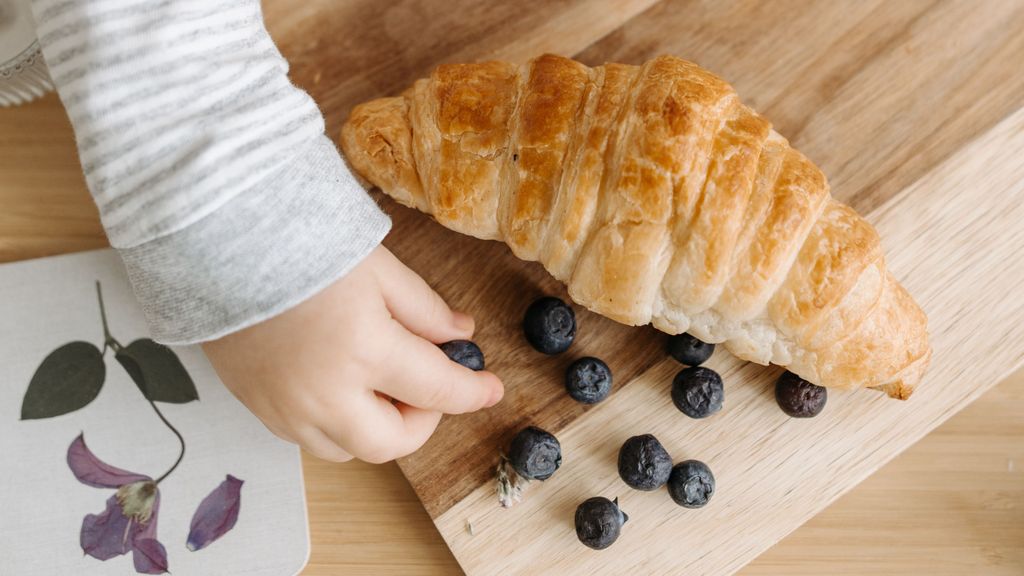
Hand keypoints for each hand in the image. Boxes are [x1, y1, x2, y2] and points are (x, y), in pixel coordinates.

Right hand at [202, 245, 503, 462]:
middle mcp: (324, 393)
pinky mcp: (255, 406)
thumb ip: (424, 309)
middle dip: (421, 422)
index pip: (437, 389)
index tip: (491, 389)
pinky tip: (339, 387)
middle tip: (426, 387)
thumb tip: (460, 335)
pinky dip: (335, 425)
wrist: (214, 240)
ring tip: (380, 385)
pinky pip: (306, 439)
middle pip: (390, 443)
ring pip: (346, 451)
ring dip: (375, 429)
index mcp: (364, 350)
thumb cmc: (299, 244)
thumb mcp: (378, 268)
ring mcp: (285, 407)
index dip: (472, 392)